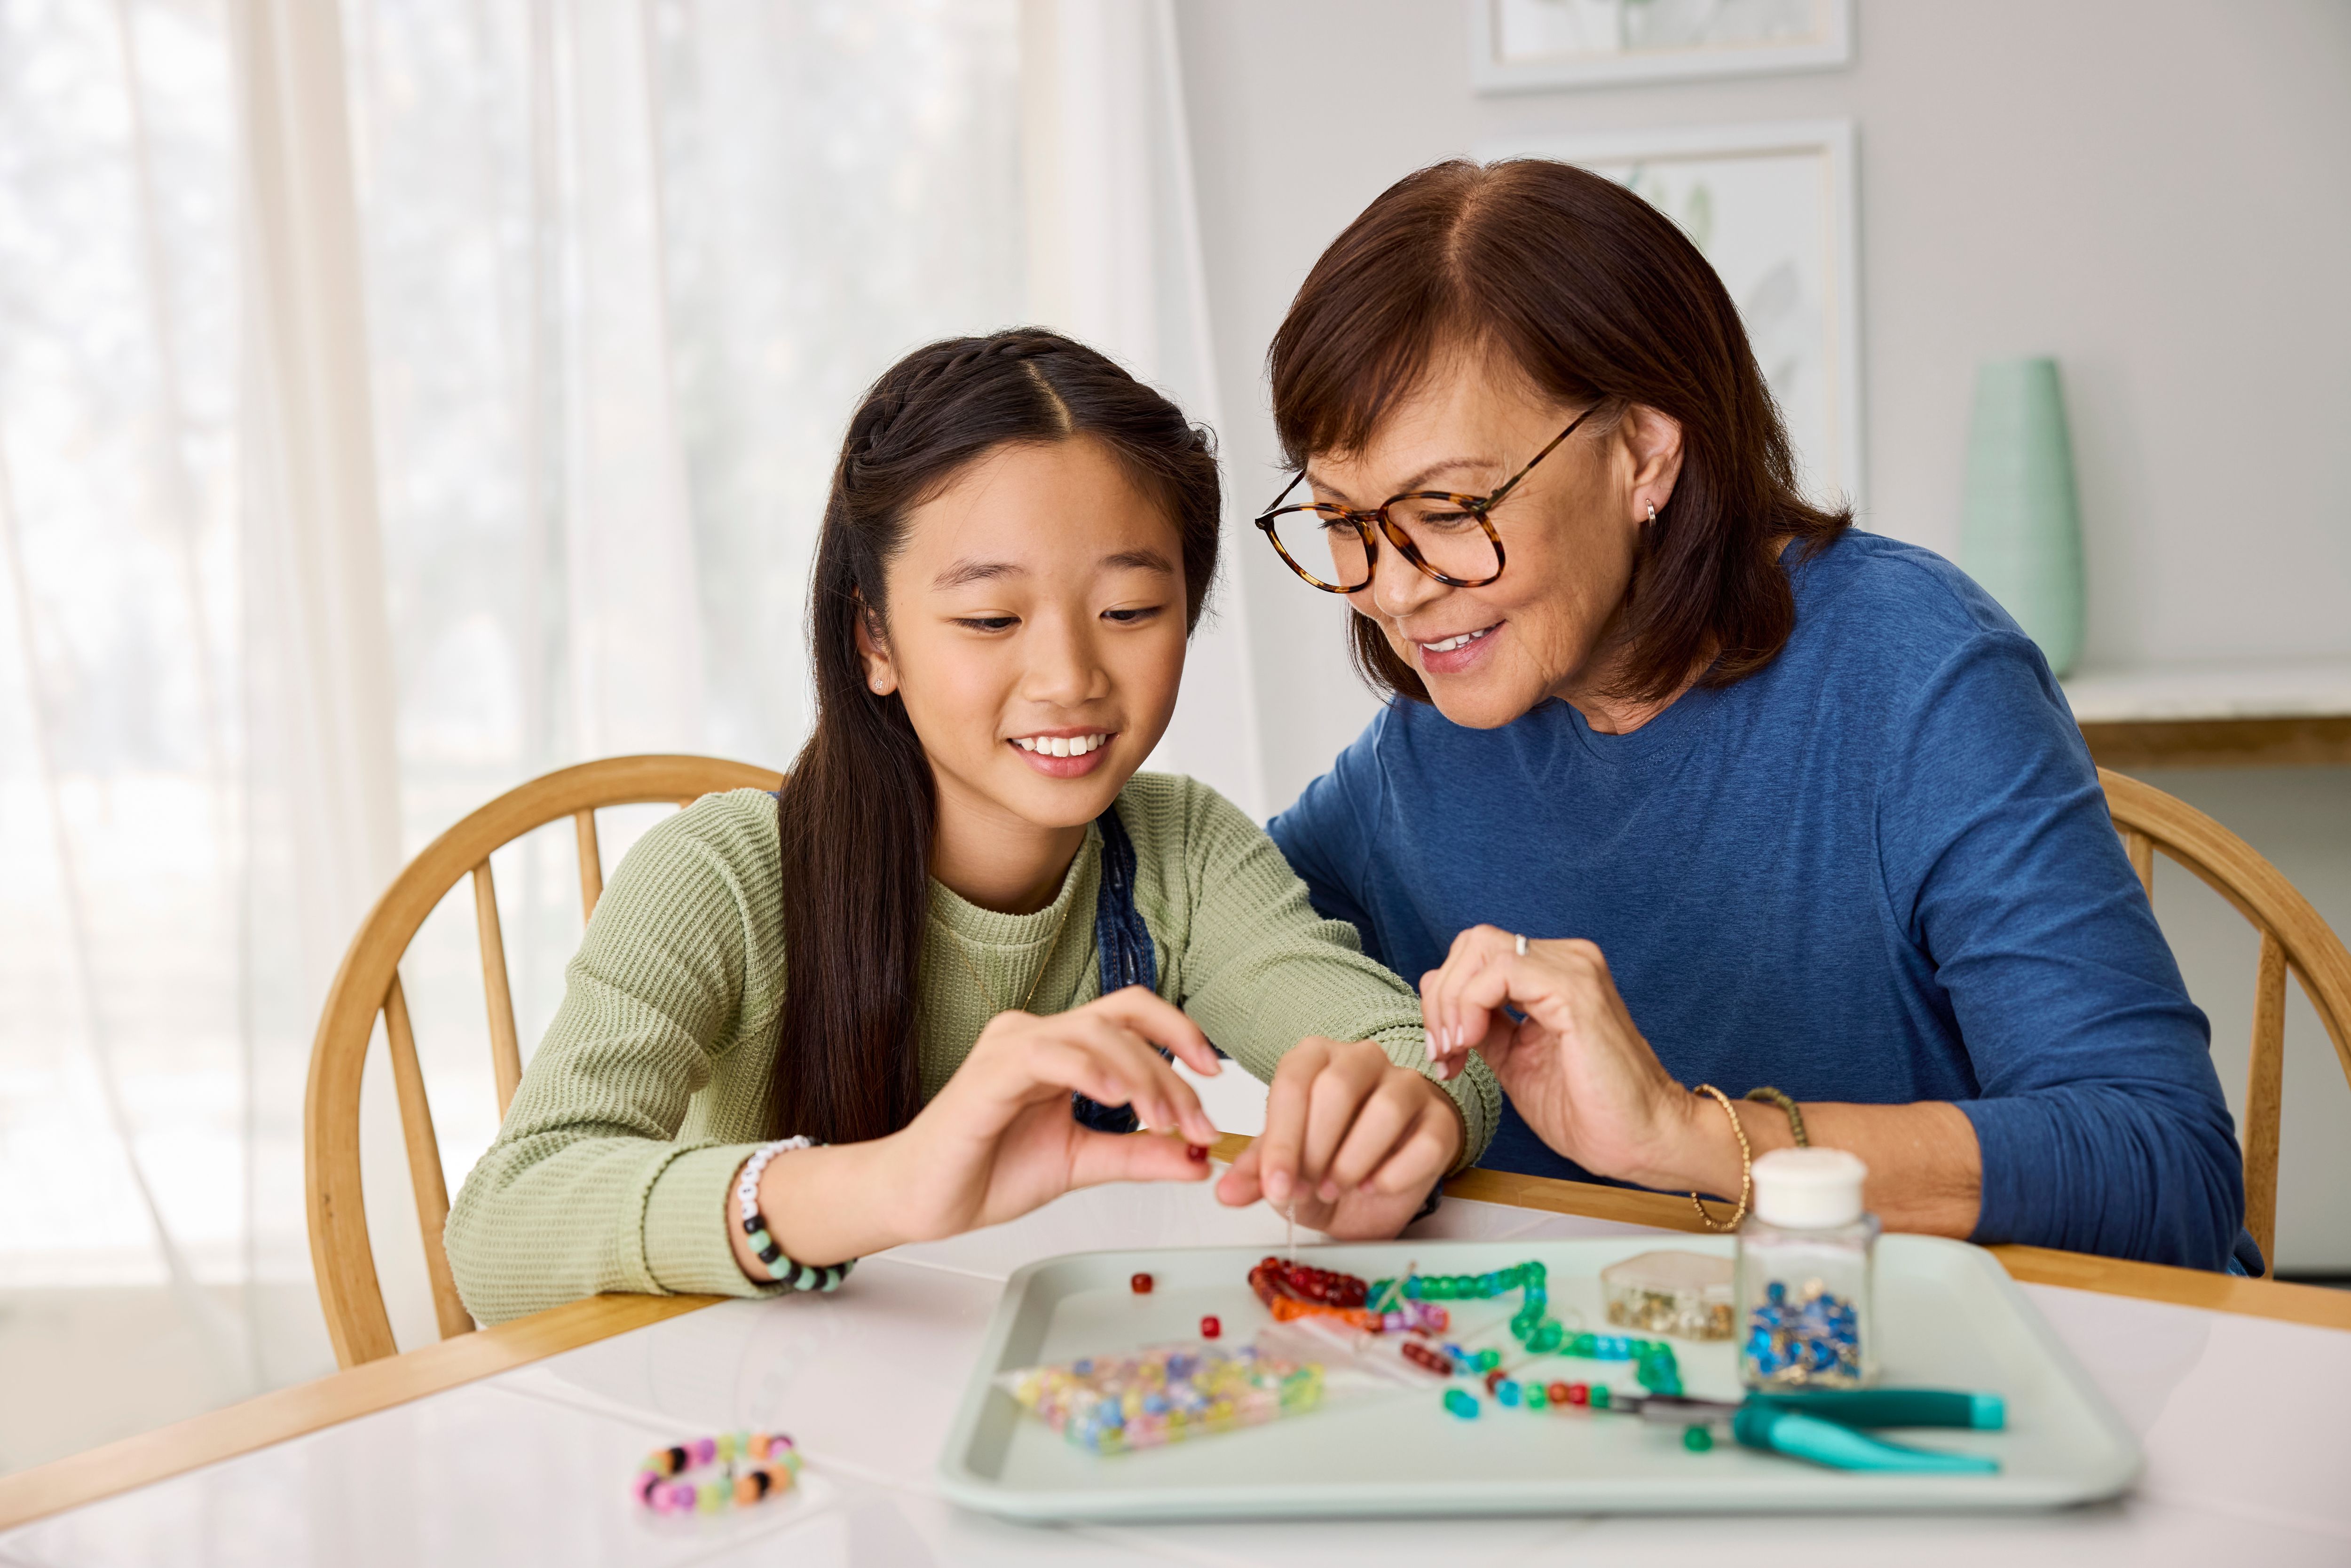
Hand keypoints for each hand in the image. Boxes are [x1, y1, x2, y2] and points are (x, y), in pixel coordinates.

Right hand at [875, 986, 1223, 1243]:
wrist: (923, 1201)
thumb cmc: (986, 1172)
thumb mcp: (1081, 1162)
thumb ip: (1136, 1154)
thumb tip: (1198, 1158)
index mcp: (1058, 1048)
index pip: (1130, 1017)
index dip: (1179, 1034)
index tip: (1214, 1078)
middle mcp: (1036, 1034)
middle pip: (1122, 1018)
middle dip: (1172, 1067)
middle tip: (1196, 1122)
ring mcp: (1011, 1046)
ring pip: (1095, 1032)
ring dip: (1142, 1075)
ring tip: (1165, 1121)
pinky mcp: (990, 1072)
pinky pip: (1050, 1054)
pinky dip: (1091, 1070)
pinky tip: (1118, 1098)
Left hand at [1214, 1037, 1462, 1238]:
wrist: (1377, 1184)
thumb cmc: (1326, 1162)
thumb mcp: (1285, 1168)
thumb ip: (1256, 1174)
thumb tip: (1225, 1192)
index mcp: (1314, 1057)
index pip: (1294, 1083)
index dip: (1283, 1139)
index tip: (1276, 1187)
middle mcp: (1362, 1059)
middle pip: (1337, 1088)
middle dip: (1316, 1149)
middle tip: (1304, 1191)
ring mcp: (1406, 1085)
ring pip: (1385, 1109)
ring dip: (1353, 1161)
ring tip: (1333, 1189)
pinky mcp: (1441, 1120)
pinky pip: (1425, 1142)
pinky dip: (1395, 1174)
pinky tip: (1372, 1188)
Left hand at [1421, 926, 1694, 1187]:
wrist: (1641, 1140)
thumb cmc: (1589, 1109)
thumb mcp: (1515, 1060)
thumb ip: (1484, 1027)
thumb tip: (1440, 1002)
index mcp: (1554, 973)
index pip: (1477, 955)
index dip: (1445, 997)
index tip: (1445, 1054)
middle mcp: (1566, 959)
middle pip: (1473, 943)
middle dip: (1441, 997)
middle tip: (1444, 1051)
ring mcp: (1573, 969)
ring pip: (1480, 949)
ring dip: (1451, 1002)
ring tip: (1456, 1051)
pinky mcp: (1575, 991)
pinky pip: (1499, 972)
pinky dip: (1470, 1005)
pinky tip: (1471, 1043)